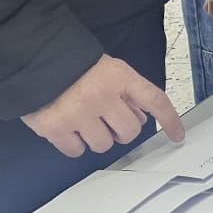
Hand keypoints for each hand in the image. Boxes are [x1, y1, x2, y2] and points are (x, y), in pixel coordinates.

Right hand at [21, 54, 183, 156]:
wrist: (36, 60)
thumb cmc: (75, 66)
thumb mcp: (109, 69)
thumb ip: (127, 91)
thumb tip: (141, 117)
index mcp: (119, 76)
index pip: (154, 99)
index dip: (169, 119)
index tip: (177, 134)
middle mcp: (102, 95)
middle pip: (130, 131)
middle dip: (122, 130)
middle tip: (108, 121)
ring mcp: (79, 113)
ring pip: (104, 145)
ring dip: (97, 138)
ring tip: (84, 121)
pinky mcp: (56, 128)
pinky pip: (77, 151)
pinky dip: (74, 144)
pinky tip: (69, 127)